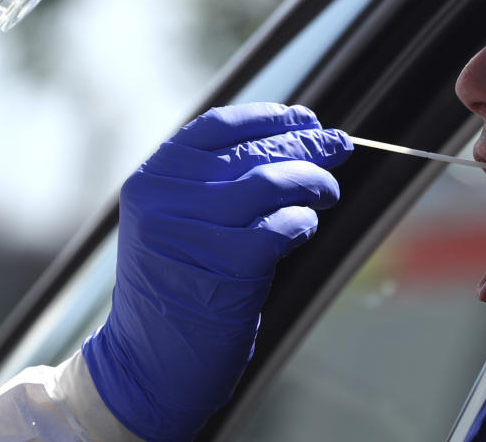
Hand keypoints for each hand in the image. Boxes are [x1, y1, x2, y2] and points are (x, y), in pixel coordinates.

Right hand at [82, 103, 352, 440]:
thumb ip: (213, 184)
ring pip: (268, 184)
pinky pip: (279, 227)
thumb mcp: (175, 225)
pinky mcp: (223, 268)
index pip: (216, 127)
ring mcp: (190, 232)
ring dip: (311, 180)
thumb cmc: (173, 293)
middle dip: (304, 144)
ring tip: (328, 188)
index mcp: (151, 180)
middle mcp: (163, 199)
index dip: (268, 119)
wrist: (147, 366)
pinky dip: (301, 221)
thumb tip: (286, 143)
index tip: (305, 118)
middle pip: (249, 153)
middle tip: (338, 145)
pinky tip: (306, 224)